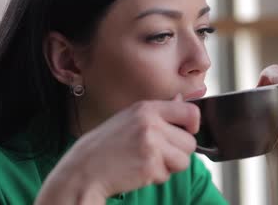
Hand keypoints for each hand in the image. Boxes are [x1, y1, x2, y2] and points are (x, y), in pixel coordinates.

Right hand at [36, 96, 199, 204]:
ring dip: (169, 167)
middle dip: (178, 153)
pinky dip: (156, 177)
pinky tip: (137, 171)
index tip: (186, 133)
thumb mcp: (129, 118)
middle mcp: (150, 123)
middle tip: (156, 154)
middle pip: (190, 142)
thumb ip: (157, 112)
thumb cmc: (106, 145)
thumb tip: (182, 100)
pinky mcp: (150, 166)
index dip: (193, 126)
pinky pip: (168, 175)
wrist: (84, 169)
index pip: (190, 112)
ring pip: (184, 161)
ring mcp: (151, 145)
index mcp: (146, 108)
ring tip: (146, 162)